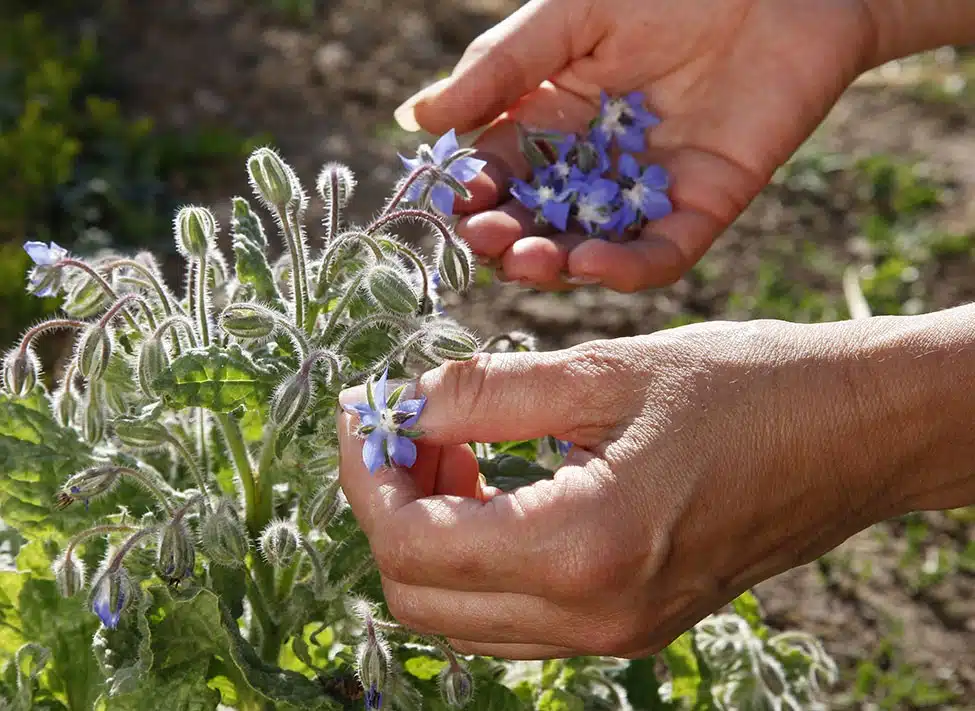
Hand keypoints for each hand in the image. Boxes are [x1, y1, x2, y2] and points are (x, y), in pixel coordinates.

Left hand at [335, 314, 974, 658]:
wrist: (852, 434)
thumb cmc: (747, 387)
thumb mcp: (606, 369)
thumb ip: (486, 391)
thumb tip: (399, 404)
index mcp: (583, 545)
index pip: (412, 543)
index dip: (365, 475)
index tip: (364, 412)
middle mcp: (593, 615)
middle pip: (421, 598)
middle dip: (388, 507)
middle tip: (407, 428)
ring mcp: (613, 634)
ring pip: (461, 617)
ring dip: (429, 535)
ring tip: (452, 450)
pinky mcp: (629, 625)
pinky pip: (514, 617)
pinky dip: (478, 558)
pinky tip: (496, 488)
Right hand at [394, 0, 874, 291]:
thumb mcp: (569, 14)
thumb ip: (499, 67)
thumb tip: (416, 117)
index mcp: (552, 118)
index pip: (498, 169)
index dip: (473, 191)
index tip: (457, 201)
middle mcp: (593, 164)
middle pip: (538, 220)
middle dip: (507, 238)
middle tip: (487, 243)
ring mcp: (647, 190)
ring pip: (592, 248)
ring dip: (556, 264)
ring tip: (529, 261)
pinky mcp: (704, 205)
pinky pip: (662, 252)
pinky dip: (628, 267)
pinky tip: (593, 264)